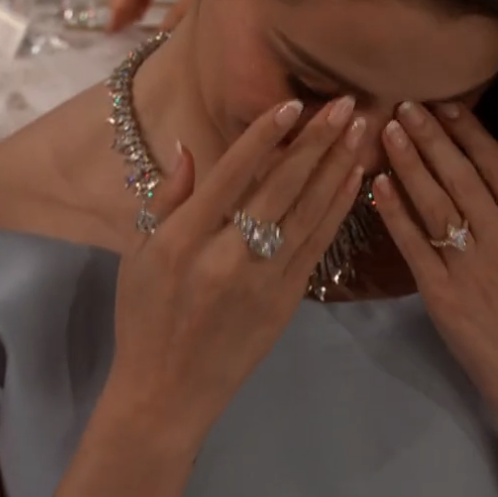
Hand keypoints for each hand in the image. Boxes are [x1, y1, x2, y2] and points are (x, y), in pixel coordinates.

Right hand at [101, 96, 367, 445]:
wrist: (167, 392)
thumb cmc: (145, 318)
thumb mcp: (137, 255)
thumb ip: (167, 198)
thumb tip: (193, 146)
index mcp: (183, 240)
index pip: (232, 174)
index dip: (266, 136)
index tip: (294, 103)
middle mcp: (226, 255)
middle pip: (280, 186)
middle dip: (317, 141)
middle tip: (347, 104)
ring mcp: (262, 278)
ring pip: (308, 211)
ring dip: (337, 166)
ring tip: (360, 129)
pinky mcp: (287, 298)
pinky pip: (319, 243)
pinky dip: (338, 207)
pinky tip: (354, 178)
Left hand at [373, 102, 497, 435]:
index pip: (497, 166)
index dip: (469, 133)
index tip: (445, 105)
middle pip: (461, 177)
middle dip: (431, 138)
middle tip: (405, 105)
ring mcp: (472, 268)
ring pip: (435, 204)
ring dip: (409, 164)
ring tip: (389, 132)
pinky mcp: (442, 295)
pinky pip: (414, 245)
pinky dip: (394, 212)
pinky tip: (377, 186)